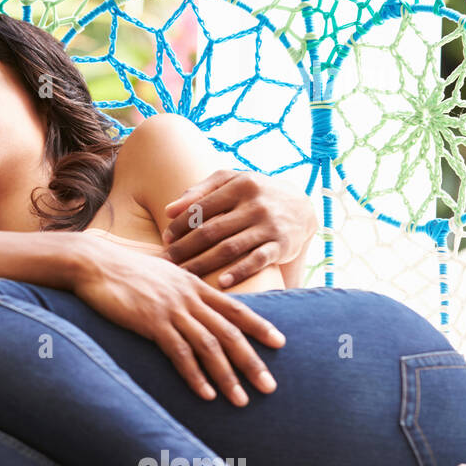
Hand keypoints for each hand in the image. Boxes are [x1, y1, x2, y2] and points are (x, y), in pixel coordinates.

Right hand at [73, 233, 285, 405]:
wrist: (93, 262)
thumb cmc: (122, 269)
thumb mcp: (160, 273)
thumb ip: (180, 287)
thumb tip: (191, 298)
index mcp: (194, 284)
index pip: (235, 308)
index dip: (259, 326)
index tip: (280, 344)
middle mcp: (189, 297)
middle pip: (229, 333)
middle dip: (252, 362)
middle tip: (270, 387)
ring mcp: (171, 309)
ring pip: (209, 346)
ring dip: (227, 376)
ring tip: (241, 401)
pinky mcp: (151, 322)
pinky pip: (179, 353)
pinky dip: (195, 375)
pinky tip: (206, 393)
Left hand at [160, 170, 316, 288]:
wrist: (301, 207)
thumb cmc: (253, 194)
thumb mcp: (230, 182)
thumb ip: (199, 191)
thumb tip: (169, 211)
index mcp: (239, 185)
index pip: (200, 208)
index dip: (179, 226)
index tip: (164, 241)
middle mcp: (255, 204)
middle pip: (211, 231)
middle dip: (184, 248)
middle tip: (166, 262)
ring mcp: (269, 225)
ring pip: (229, 248)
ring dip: (203, 264)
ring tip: (184, 275)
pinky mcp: (282, 245)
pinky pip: (257, 261)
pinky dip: (239, 272)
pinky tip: (220, 283)